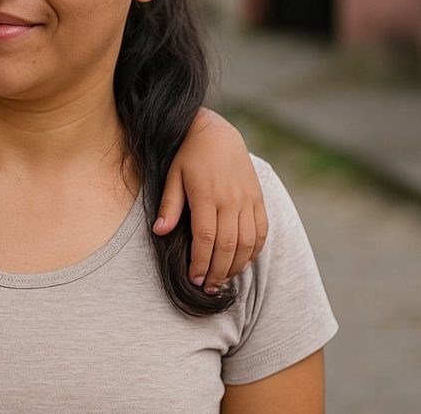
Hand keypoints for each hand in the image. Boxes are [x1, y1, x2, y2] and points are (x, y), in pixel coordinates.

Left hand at [153, 108, 267, 292]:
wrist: (217, 133)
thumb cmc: (189, 155)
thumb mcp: (173, 176)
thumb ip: (169, 205)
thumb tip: (159, 231)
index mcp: (206, 195)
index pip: (205, 239)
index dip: (201, 262)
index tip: (194, 279)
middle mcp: (231, 200)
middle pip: (228, 246)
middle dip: (217, 271)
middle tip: (208, 287)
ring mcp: (248, 199)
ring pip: (247, 242)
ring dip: (236, 265)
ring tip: (223, 279)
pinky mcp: (258, 198)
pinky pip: (261, 231)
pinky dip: (253, 251)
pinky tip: (242, 262)